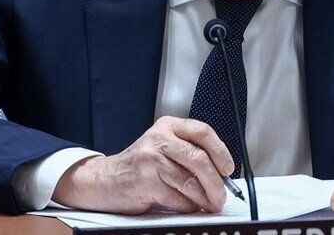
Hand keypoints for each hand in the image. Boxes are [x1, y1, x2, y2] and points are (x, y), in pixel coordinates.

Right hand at [52, 116, 233, 213]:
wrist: (105, 179)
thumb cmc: (140, 165)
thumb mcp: (164, 147)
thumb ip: (189, 153)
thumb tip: (221, 174)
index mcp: (168, 126)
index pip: (202, 131)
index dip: (220, 150)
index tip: (228, 168)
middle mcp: (159, 138)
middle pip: (199, 159)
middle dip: (216, 182)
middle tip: (222, 196)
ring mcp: (150, 159)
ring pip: (189, 181)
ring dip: (204, 198)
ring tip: (209, 205)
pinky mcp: (145, 180)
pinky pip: (176, 197)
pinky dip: (187, 206)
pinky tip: (188, 207)